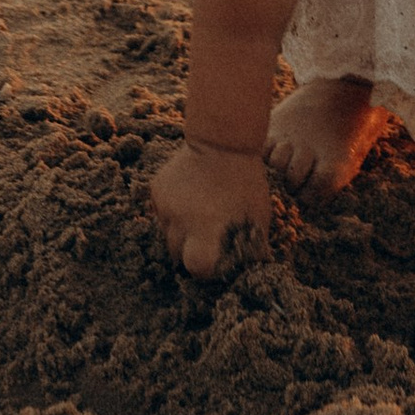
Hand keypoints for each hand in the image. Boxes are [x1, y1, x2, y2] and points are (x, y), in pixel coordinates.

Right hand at [150, 139, 270, 277]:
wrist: (222, 141)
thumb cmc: (246, 182)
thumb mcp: (258, 217)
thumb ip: (252, 248)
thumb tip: (254, 273)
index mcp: (206, 230)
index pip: (196, 268)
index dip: (206, 270)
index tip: (215, 260)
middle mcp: (180, 221)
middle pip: (178, 254)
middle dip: (191, 250)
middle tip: (209, 235)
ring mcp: (164, 205)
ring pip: (167, 234)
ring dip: (181, 231)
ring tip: (200, 213)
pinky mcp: (156, 190)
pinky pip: (161, 213)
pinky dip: (173, 212)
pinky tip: (190, 197)